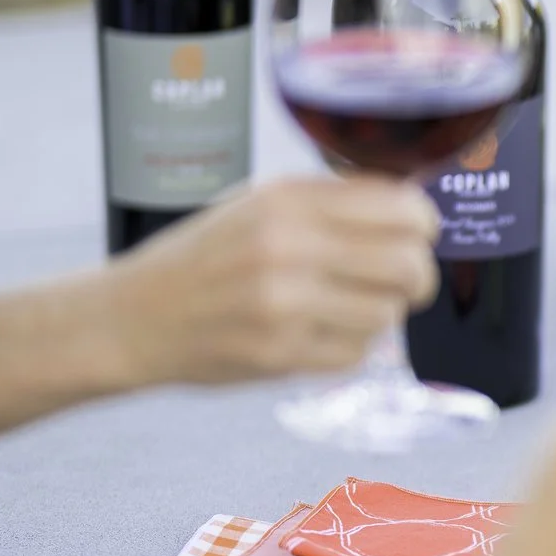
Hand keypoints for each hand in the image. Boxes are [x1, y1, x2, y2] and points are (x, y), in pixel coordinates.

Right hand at [99, 178, 440, 386]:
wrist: (131, 317)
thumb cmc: (204, 257)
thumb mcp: (258, 204)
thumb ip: (331, 200)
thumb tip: (412, 205)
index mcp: (286, 200)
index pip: (401, 208)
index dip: (424, 224)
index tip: (420, 233)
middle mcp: (287, 248)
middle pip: (408, 265)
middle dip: (418, 276)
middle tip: (406, 280)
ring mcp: (283, 305)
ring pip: (388, 313)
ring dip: (380, 313)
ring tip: (347, 306)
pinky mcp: (279, 355)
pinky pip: (356, 353)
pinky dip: (350, 347)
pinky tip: (320, 333)